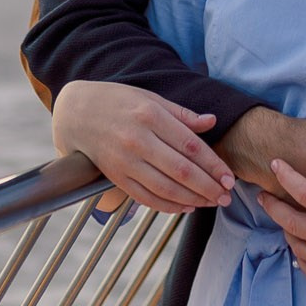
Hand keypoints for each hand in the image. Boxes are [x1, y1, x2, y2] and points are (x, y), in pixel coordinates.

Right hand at [51, 81, 233, 214]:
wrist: (76, 112)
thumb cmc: (118, 101)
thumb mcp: (150, 98)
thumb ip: (182, 114)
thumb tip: (212, 122)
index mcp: (150, 115)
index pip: (190, 146)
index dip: (213, 165)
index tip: (229, 178)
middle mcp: (137, 140)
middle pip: (181, 171)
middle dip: (208, 187)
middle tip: (227, 198)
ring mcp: (124, 161)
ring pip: (165, 188)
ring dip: (193, 200)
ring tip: (211, 203)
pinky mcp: (115, 177)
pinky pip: (146, 198)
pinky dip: (168, 206)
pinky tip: (186, 207)